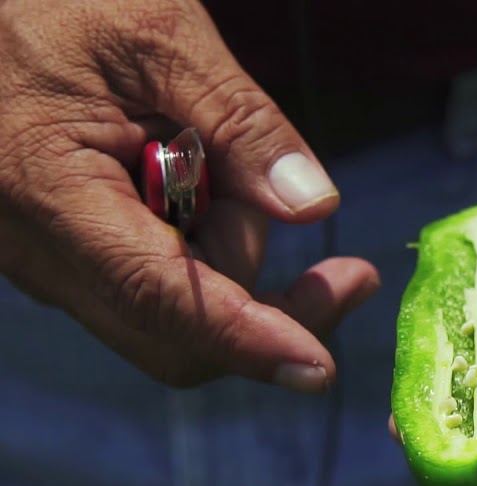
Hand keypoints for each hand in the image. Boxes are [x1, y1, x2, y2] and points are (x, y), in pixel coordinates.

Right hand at [0, 0, 379, 391]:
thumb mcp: (158, 35)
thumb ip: (240, 122)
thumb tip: (313, 208)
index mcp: (50, 190)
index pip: (163, 298)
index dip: (248, 340)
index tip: (319, 368)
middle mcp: (36, 250)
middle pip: (176, 334)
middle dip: (268, 306)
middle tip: (350, 272)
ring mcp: (44, 258)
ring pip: (173, 307)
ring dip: (226, 248)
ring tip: (204, 143)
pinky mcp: (62, 253)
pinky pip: (152, 278)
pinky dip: (198, 241)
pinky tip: (192, 170)